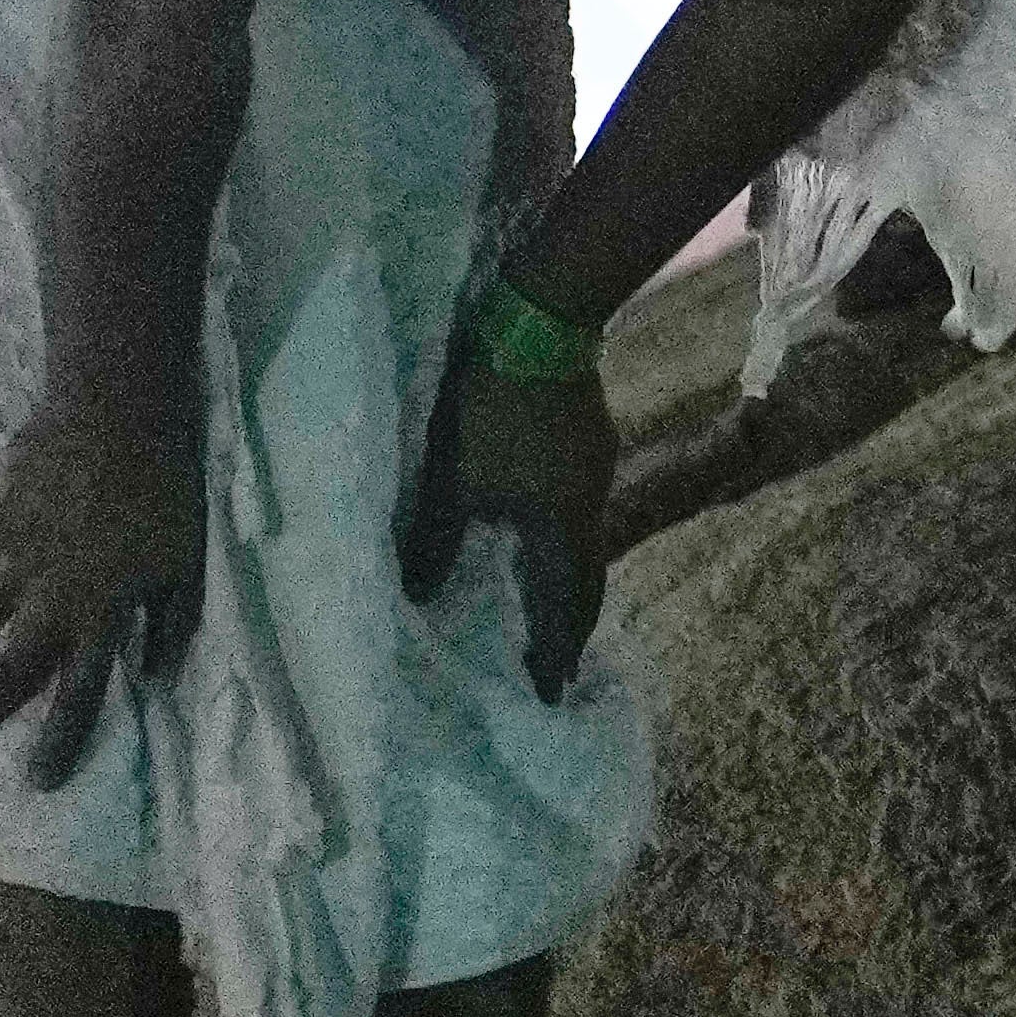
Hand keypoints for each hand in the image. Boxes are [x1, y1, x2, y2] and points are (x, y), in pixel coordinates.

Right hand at [0, 391, 198, 781]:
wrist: (120, 418)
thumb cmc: (167, 489)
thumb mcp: (188, 563)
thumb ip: (172, 623)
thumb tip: (154, 676)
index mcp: (102, 612)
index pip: (82, 691)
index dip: (62, 738)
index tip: (38, 781)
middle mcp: (50, 596)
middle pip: (10, 666)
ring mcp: (15, 558)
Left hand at [400, 281, 624, 696]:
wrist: (543, 325)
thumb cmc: (493, 413)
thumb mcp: (455, 481)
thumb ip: (439, 543)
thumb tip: (418, 599)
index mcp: (561, 525)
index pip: (566, 604)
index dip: (556, 650)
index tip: (551, 691)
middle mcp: (590, 504)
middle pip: (588, 577)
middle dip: (572, 623)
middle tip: (558, 661)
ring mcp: (596, 469)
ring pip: (587, 542)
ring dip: (569, 581)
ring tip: (548, 607)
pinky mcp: (589, 442)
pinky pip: (580, 512)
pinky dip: (564, 542)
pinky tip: (543, 536)